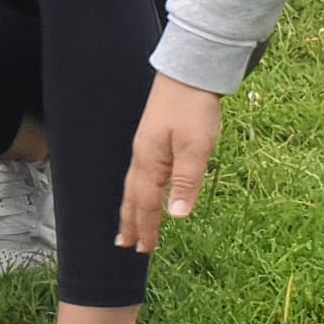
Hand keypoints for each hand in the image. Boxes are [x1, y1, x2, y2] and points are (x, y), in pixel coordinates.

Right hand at [118, 76, 223, 253]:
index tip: (145, 250)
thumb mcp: (196, 149)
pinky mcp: (153, 140)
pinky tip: (145, 192)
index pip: (147, 204)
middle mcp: (143, 158)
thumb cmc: (192, 109)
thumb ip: (186, 183)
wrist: (188, 74)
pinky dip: (139, 192)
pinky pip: (141, 175)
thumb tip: (178, 216)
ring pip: (135, 186)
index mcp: (150, 163)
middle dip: (131, 222)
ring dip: (132, 209)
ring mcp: (146, 148)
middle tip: (127, 245)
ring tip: (129, 225)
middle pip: (133, 197)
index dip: (147, 228)